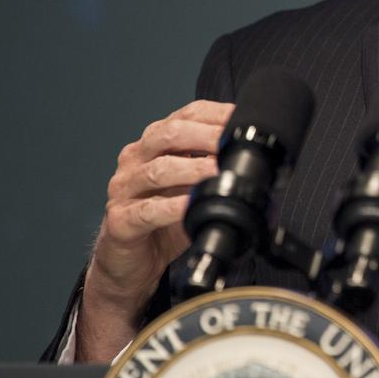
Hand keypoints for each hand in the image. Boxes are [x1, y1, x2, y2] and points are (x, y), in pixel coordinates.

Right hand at [76, 100, 231, 361]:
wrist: (132, 263)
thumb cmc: (164, 221)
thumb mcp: (192, 188)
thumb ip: (214, 168)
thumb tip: (257, 158)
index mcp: (153, 144)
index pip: (183, 116)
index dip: (214, 114)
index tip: (240, 118)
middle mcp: (135, 160)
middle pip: (167, 134)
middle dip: (204, 135)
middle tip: (231, 143)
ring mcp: (124, 189)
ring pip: (158, 170)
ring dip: (193, 169)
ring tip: (219, 171)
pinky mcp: (121, 220)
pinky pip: (148, 210)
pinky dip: (173, 207)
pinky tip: (192, 206)